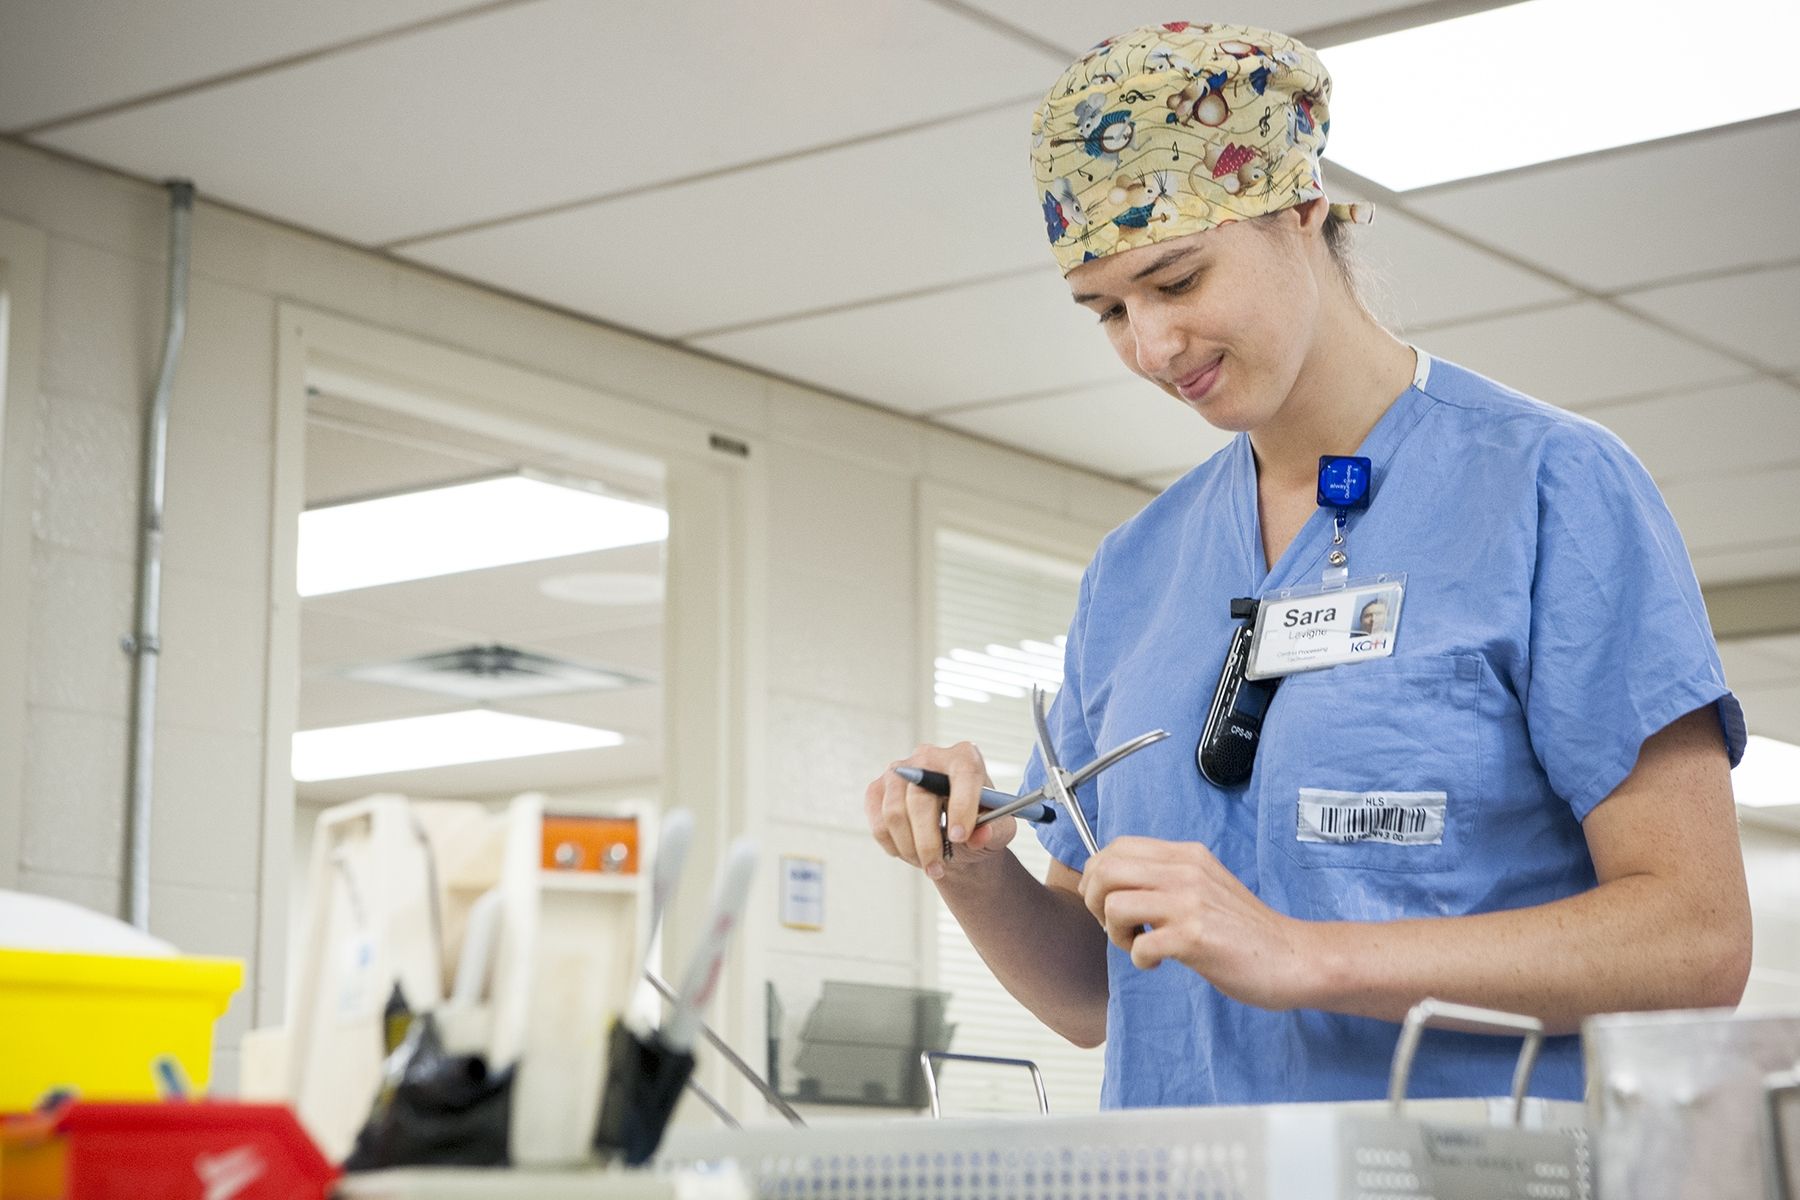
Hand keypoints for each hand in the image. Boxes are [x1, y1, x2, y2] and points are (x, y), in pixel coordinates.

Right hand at [864, 742, 1015, 880]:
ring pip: (895, 813)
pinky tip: (911, 852)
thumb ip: (996, 832)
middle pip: (920, 798)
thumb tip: (980, 834)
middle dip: (928, 841)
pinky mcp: (877, 789)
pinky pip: (878, 823)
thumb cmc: (977, 826)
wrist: (952, 833)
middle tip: (938, 868)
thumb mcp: (999, 831)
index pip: (962, 773)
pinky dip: (895, 846)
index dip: (961, 805)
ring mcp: (898, 771)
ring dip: (910, 848)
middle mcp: (928, 757)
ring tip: (927, 863)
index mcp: (964, 758)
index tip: (960, 837)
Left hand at [1077, 836, 1313, 1010]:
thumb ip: (1166, 877)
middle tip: (1115, 925)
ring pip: (1114, 905)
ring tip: (1138, 944)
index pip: (1116, 847)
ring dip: (1114, 933)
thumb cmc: (1244, 929)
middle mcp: (1185, 871)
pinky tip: (1159, 962)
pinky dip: (1139, 960)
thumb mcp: (1204, 885)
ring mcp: (1190, 903)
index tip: (1108, 901)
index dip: (1098, 875)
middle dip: (1094, 901)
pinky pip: (1140, 946)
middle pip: (1105, 870)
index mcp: (1185, 855)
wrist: (1292, 957)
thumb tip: (1115, 882)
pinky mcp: (1195, 937)